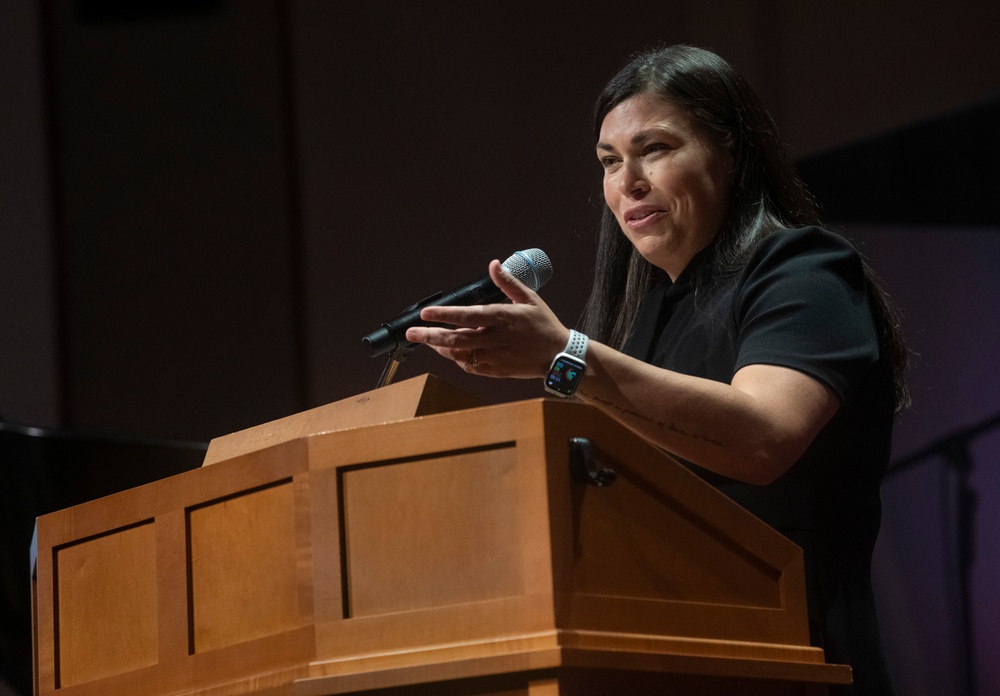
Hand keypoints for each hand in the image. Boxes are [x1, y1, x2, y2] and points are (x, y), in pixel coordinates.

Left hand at [405, 260, 567, 377]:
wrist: (559, 358)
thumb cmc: (544, 326)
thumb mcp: (530, 299)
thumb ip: (508, 282)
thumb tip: (493, 264)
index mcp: (502, 319)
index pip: (467, 316)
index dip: (444, 315)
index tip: (425, 313)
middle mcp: (494, 340)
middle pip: (456, 339)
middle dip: (430, 336)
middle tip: (412, 333)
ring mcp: (493, 358)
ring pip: (459, 354)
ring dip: (440, 348)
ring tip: (426, 341)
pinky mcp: (495, 371)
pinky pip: (469, 366)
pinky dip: (456, 358)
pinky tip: (450, 352)